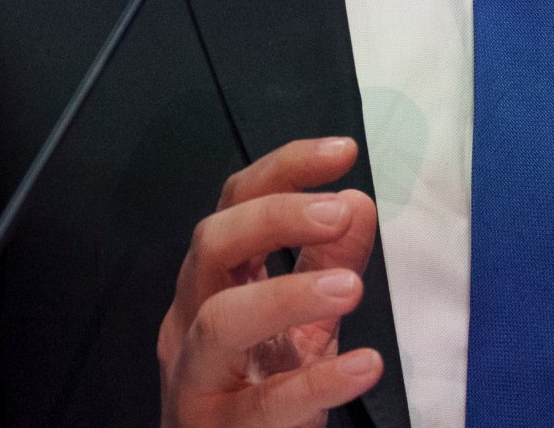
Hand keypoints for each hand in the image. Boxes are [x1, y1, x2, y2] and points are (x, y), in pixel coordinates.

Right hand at [158, 135, 383, 427]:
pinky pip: (264, 405)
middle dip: (275, 219)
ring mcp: (196, 379)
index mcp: (210, 284)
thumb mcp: (301, 322)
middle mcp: (189, 322)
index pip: (232, 205)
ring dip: (286, 295)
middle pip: (211, 246)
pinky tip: (364, 365)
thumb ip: (328, 262)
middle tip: (339, 212)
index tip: (341, 151)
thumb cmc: (258, 393)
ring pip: (220, 323)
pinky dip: (317, 383)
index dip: (283, 170)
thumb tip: (357, 202)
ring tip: (350, 288)